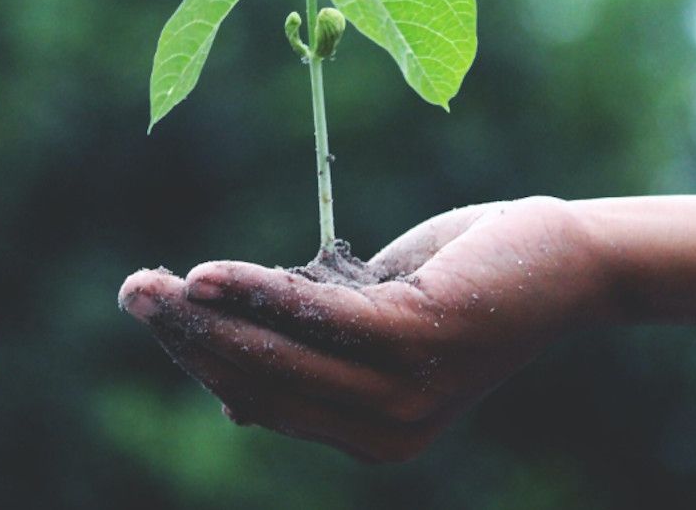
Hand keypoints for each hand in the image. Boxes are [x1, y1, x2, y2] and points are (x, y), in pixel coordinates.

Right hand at [118, 196, 621, 462]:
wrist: (563, 261)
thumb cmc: (465, 283)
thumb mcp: (377, 323)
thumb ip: (314, 352)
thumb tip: (231, 396)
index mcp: (372, 433)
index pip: (265, 400)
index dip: (203, 359)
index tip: (158, 313)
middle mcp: (386, 431)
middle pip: (261, 382)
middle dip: (188, 339)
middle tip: (132, 292)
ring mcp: (405, 392)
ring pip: (279, 356)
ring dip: (207, 318)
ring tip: (152, 285)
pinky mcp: (419, 341)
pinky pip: (318, 317)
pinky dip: (259, 293)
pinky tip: (208, 275)